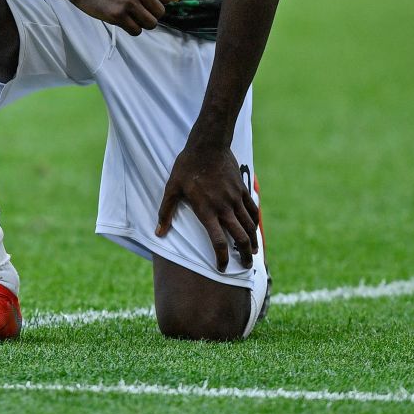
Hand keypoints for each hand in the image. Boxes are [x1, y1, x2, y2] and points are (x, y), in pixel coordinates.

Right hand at [68, 0, 177, 34]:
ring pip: (150, 23)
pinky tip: (123, 21)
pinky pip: (136, 30)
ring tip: (130, 17)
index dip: (157, 3)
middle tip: (137, 11)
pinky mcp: (117, 15)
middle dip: (150, 15)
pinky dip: (132, 29)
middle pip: (159, 12)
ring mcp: (128, 2)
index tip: (146, 3)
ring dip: (142, 24)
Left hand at [155, 143, 258, 271]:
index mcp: (207, 211)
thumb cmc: (187, 166)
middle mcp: (224, 208)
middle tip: (246, 266)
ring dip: (253, 241)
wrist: (208, 145)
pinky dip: (255, 221)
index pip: (218, 242)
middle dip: (245, 255)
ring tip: (254, 251)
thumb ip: (165, 212)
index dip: (222, 258)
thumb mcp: (172, 188)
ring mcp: (235, 199)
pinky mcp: (242, 189)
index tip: (222, 268)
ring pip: (249, 225)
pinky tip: (254, 228)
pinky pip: (253, 209)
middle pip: (240, 238)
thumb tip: (158, 232)